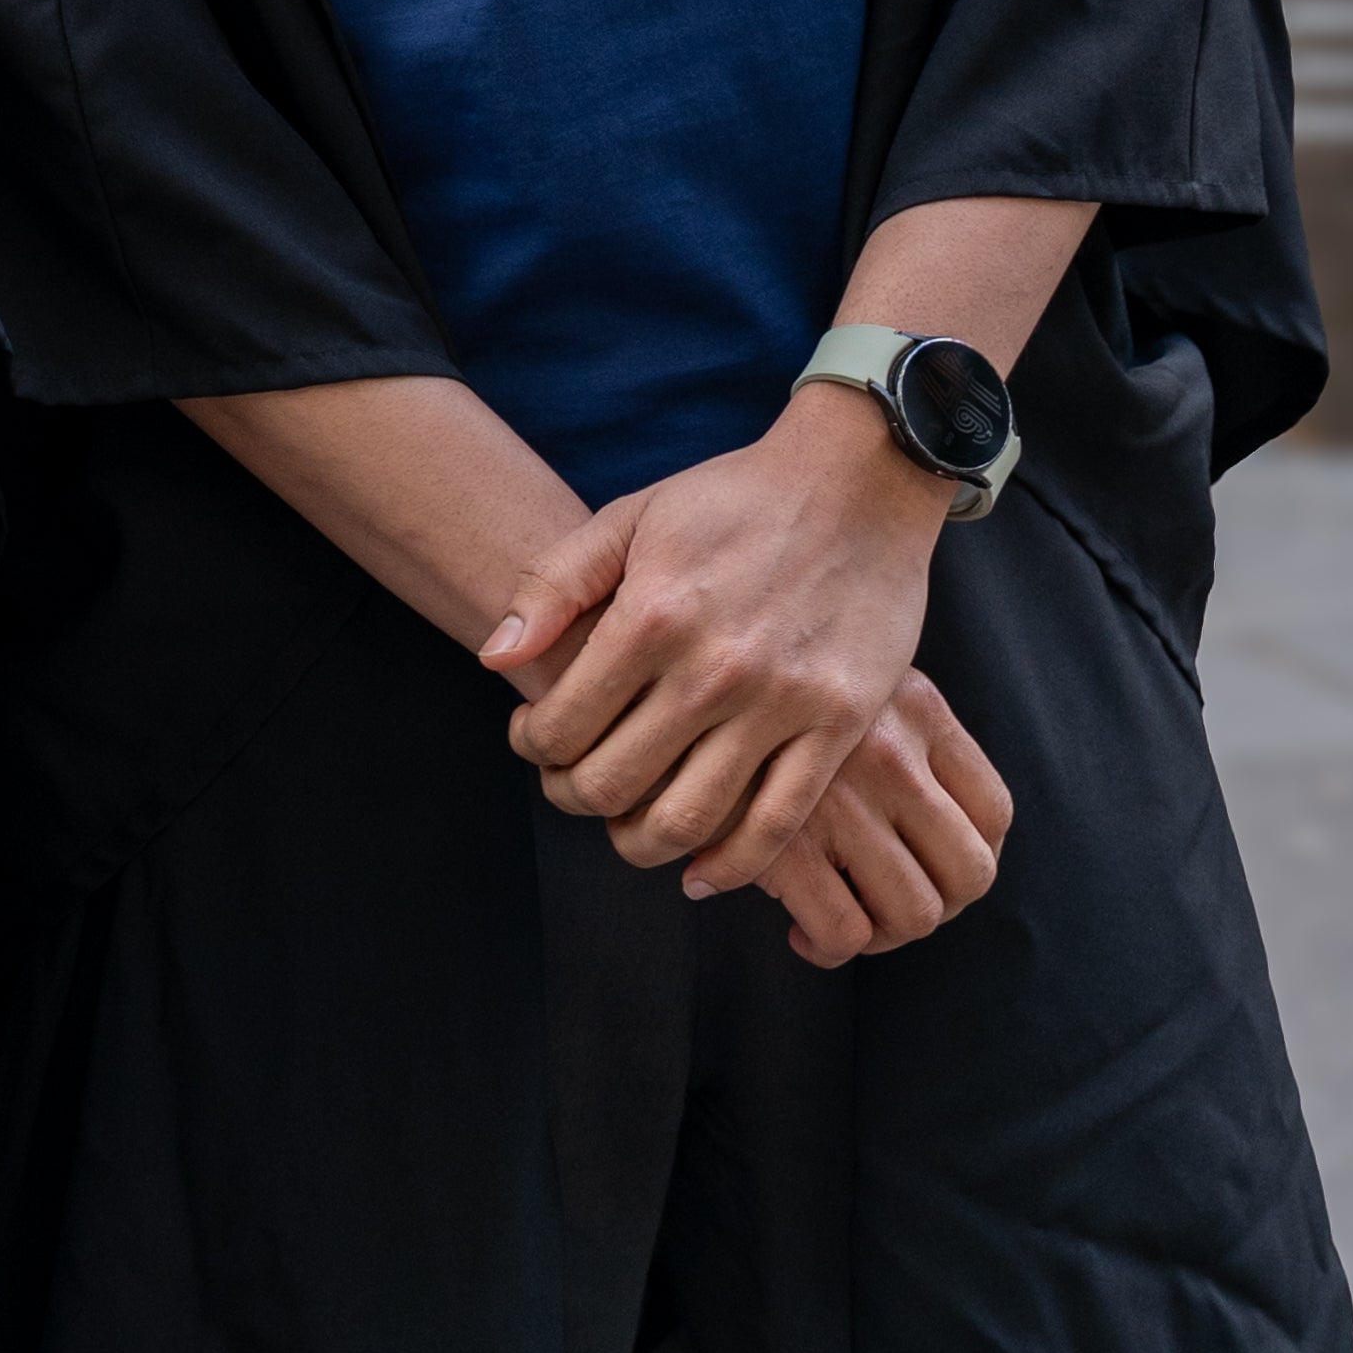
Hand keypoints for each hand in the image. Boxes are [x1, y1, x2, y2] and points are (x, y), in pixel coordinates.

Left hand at [487, 387, 958, 889]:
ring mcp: (781, 703)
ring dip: (639, 842)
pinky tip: (698, 871)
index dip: (533, 747)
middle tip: (571, 784)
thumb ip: (554, 586)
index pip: (562, 726)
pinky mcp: (838, 727)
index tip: (535, 739)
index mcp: (652, 615)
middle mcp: (712, 668)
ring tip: (627, 826)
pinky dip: (728, 867)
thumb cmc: (733, 498)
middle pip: (613, 784)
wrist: (858, 481)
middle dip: (572, 797)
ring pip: (688, 820)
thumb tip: (494, 660)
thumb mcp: (631, 516)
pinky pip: (776, 826)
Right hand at [749, 672, 1011, 967]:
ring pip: (915, 913)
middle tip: (888, 908)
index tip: (933, 870)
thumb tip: (928, 814)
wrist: (652, 669)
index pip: (994, 811)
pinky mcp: (783, 842)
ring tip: (843, 924)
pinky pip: (845, 933)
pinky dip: (830, 949)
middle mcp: (893, 752)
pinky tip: (800, 932)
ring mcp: (842, 800)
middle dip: (936, 908)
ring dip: (883, 936)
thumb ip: (886, 723)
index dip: (974, 858)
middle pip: (969, 874)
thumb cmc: (741, 673)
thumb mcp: (837, 668)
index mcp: (916, 706)